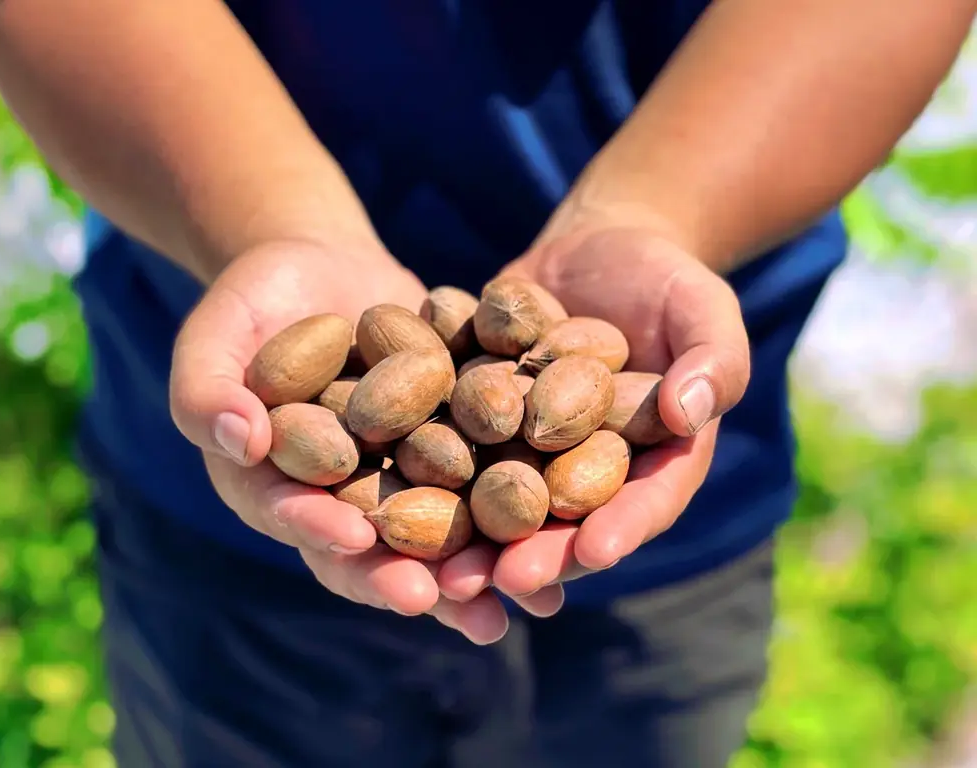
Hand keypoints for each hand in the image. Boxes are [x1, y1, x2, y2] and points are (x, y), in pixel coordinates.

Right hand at [168, 240, 561, 643]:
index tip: (355, 540)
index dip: (321, 531)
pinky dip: (521, 506)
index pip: (294, 518)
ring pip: (438, 533)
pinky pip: (486, 483)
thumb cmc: (252, 298)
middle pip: (371, 548)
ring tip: (528, 596)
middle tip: (445, 600)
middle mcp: (339, 497)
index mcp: (273, 486)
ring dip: (480, 568)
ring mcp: (397, 477)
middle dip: (407, 574)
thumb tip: (240, 440)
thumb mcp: (214, 334)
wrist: (319, 263)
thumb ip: (206, 391)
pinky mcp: (449, 448)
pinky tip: (569, 529)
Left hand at [438, 227, 750, 600]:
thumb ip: (715, 360)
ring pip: (500, 503)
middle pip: (565, 522)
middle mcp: (585, 468)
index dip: (622, 528)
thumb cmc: (666, 278)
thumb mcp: (702, 306)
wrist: (596, 248)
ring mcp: (527, 449)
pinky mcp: (479, 418)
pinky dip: (424, 474)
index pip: (645, 502)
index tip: (595, 550)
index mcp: (652, 460)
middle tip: (500, 580)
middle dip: (535, 554)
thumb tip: (688, 412)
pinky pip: (453, 449)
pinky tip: (388, 496)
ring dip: (471, 538)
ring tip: (438, 569)